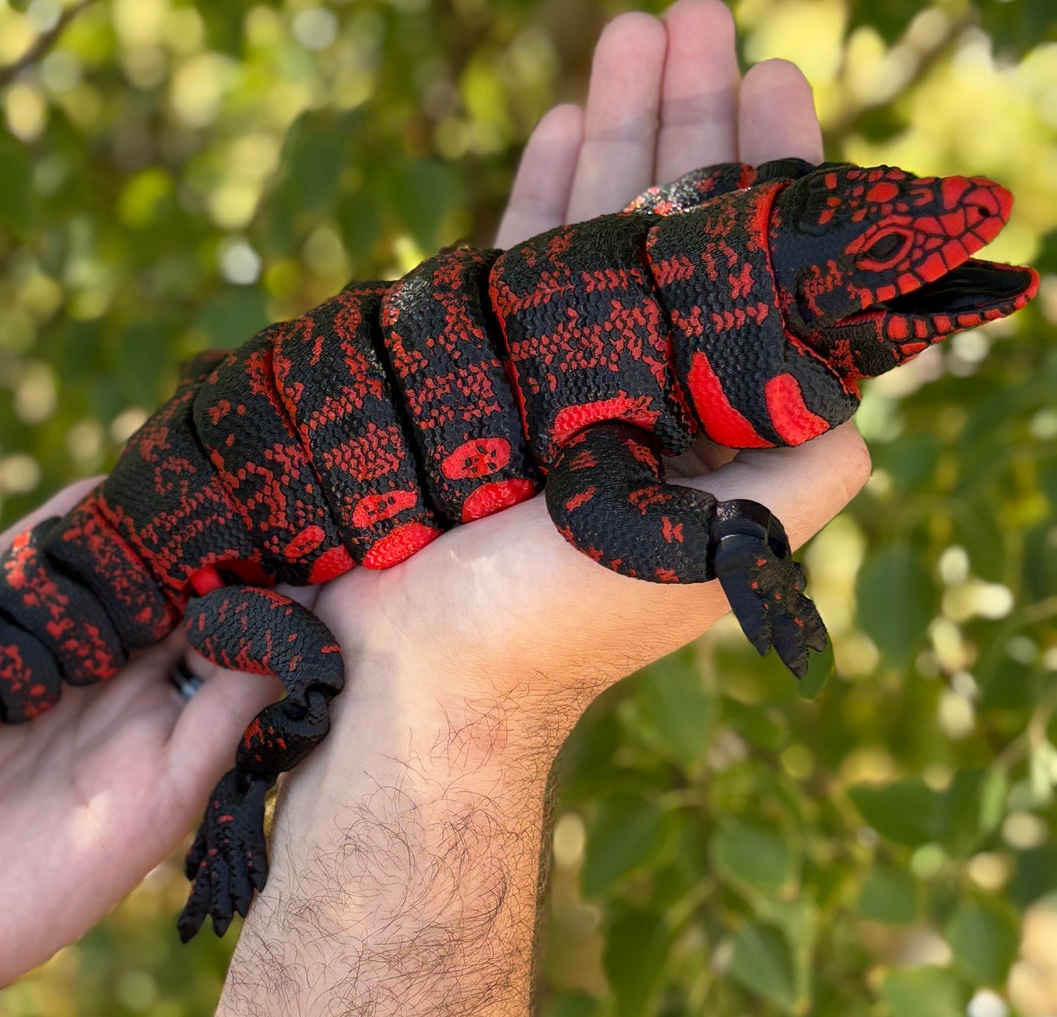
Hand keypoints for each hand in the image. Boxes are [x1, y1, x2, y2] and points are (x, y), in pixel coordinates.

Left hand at [0, 483, 282, 1016]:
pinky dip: (273, 664)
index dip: (194, 507)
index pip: (152, 556)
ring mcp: (145, 737)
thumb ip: (12, 572)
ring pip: (242, 649)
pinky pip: (232, 717)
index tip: (239, 446)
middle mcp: (119, 682)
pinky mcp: (158, 800)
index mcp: (65, 637)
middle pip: (211, 595)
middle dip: (257, 540)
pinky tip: (296, 608)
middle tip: (311, 476)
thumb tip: (101, 490)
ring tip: (328, 526)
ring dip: (285, 593)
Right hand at [313, 0, 870, 746]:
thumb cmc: (564, 623)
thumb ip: (802, 469)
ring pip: (595, 233)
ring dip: (615, 132)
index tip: (774, 77)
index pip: (755, 274)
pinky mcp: (478, 386)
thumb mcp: (714, 552)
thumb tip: (865, 390)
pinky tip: (556, 130)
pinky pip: (515, 273)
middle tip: (691, 17)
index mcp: (705, 427)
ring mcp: (554, 385)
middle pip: (674, 229)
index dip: (771, 174)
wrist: (426, 676)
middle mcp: (639, 396)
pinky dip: (539, 200)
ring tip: (626, 38)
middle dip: (688, 119)